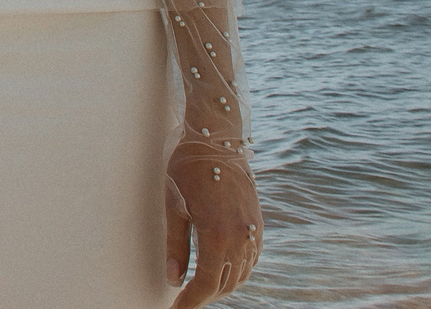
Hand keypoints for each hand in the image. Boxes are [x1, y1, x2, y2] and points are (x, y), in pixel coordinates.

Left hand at [164, 142, 260, 307]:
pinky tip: (221, 270)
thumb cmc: (187, 168)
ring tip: (198, 289)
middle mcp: (240, 238)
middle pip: (224, 284)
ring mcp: (253, 231)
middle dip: (203, 296)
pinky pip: (251, 260)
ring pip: (240, 275)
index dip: (190, 302)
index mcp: (217, 236)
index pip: (205, 285)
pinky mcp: (258, 223)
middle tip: (183, 300)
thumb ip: (174, 244)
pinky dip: (236, 272)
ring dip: (220, 286)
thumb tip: (173, 278)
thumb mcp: (173, 205)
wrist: (216, 139)